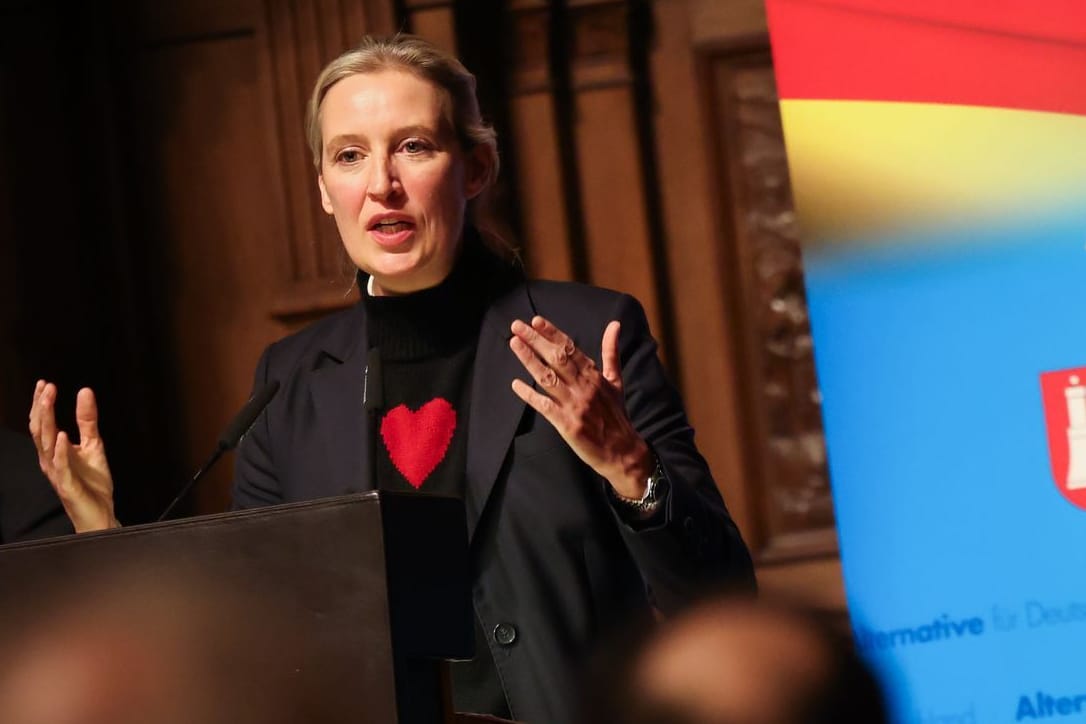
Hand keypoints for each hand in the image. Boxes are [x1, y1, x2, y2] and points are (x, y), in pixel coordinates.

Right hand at [28, 381, 118, 531]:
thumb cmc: (92, 484)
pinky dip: (59, 450)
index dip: (41, 403)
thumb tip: (85, 392)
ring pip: (45, 444)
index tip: (45, 384)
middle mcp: (50, 460)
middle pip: (39, 430)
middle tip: (45, 387)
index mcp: (54, 450)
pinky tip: (61, 435)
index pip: (43, 423)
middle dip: (41, 407)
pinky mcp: (67, 485)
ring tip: (48, 401)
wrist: (100, 514)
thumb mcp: (94, 446)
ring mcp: (57, 472)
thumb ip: (88, 422)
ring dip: (46, 421)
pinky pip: (60, 466)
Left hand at [509, 316, 652, 497]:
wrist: (623, 451)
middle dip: (536, 340)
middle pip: (557, 358)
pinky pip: (545, 406)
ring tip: (514, 344)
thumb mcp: (616, 380)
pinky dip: (530, 395)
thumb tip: (614, 324)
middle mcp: (584, 386)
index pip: (571, 348)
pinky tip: (516, 384)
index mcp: (594, 375)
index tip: (536, 321)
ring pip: (548, 377)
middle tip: (517, 326)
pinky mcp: (567, 424)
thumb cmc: (616, 415)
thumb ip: (611, 352)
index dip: (553, 333)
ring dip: (530, 360)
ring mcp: (575, 405)